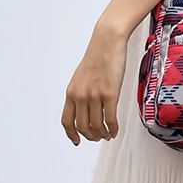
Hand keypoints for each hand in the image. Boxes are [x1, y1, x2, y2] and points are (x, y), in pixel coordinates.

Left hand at [61, 24, 126, 145]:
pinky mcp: (110, 93)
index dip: (72, 134)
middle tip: (98, 137)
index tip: (77, 140)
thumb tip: (85, 109)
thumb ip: (80, 93)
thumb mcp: (81, 76)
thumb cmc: (98, 55)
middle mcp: (80, 96)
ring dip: (103, 134)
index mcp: (71, 92)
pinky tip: (116, 129)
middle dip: (91, 136)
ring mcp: (95, 95)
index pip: (67, 121)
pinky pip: (110, 119)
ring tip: (108, 134)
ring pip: (97, 126)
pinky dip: (113, 128)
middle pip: (83, 127)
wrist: (108, 41)